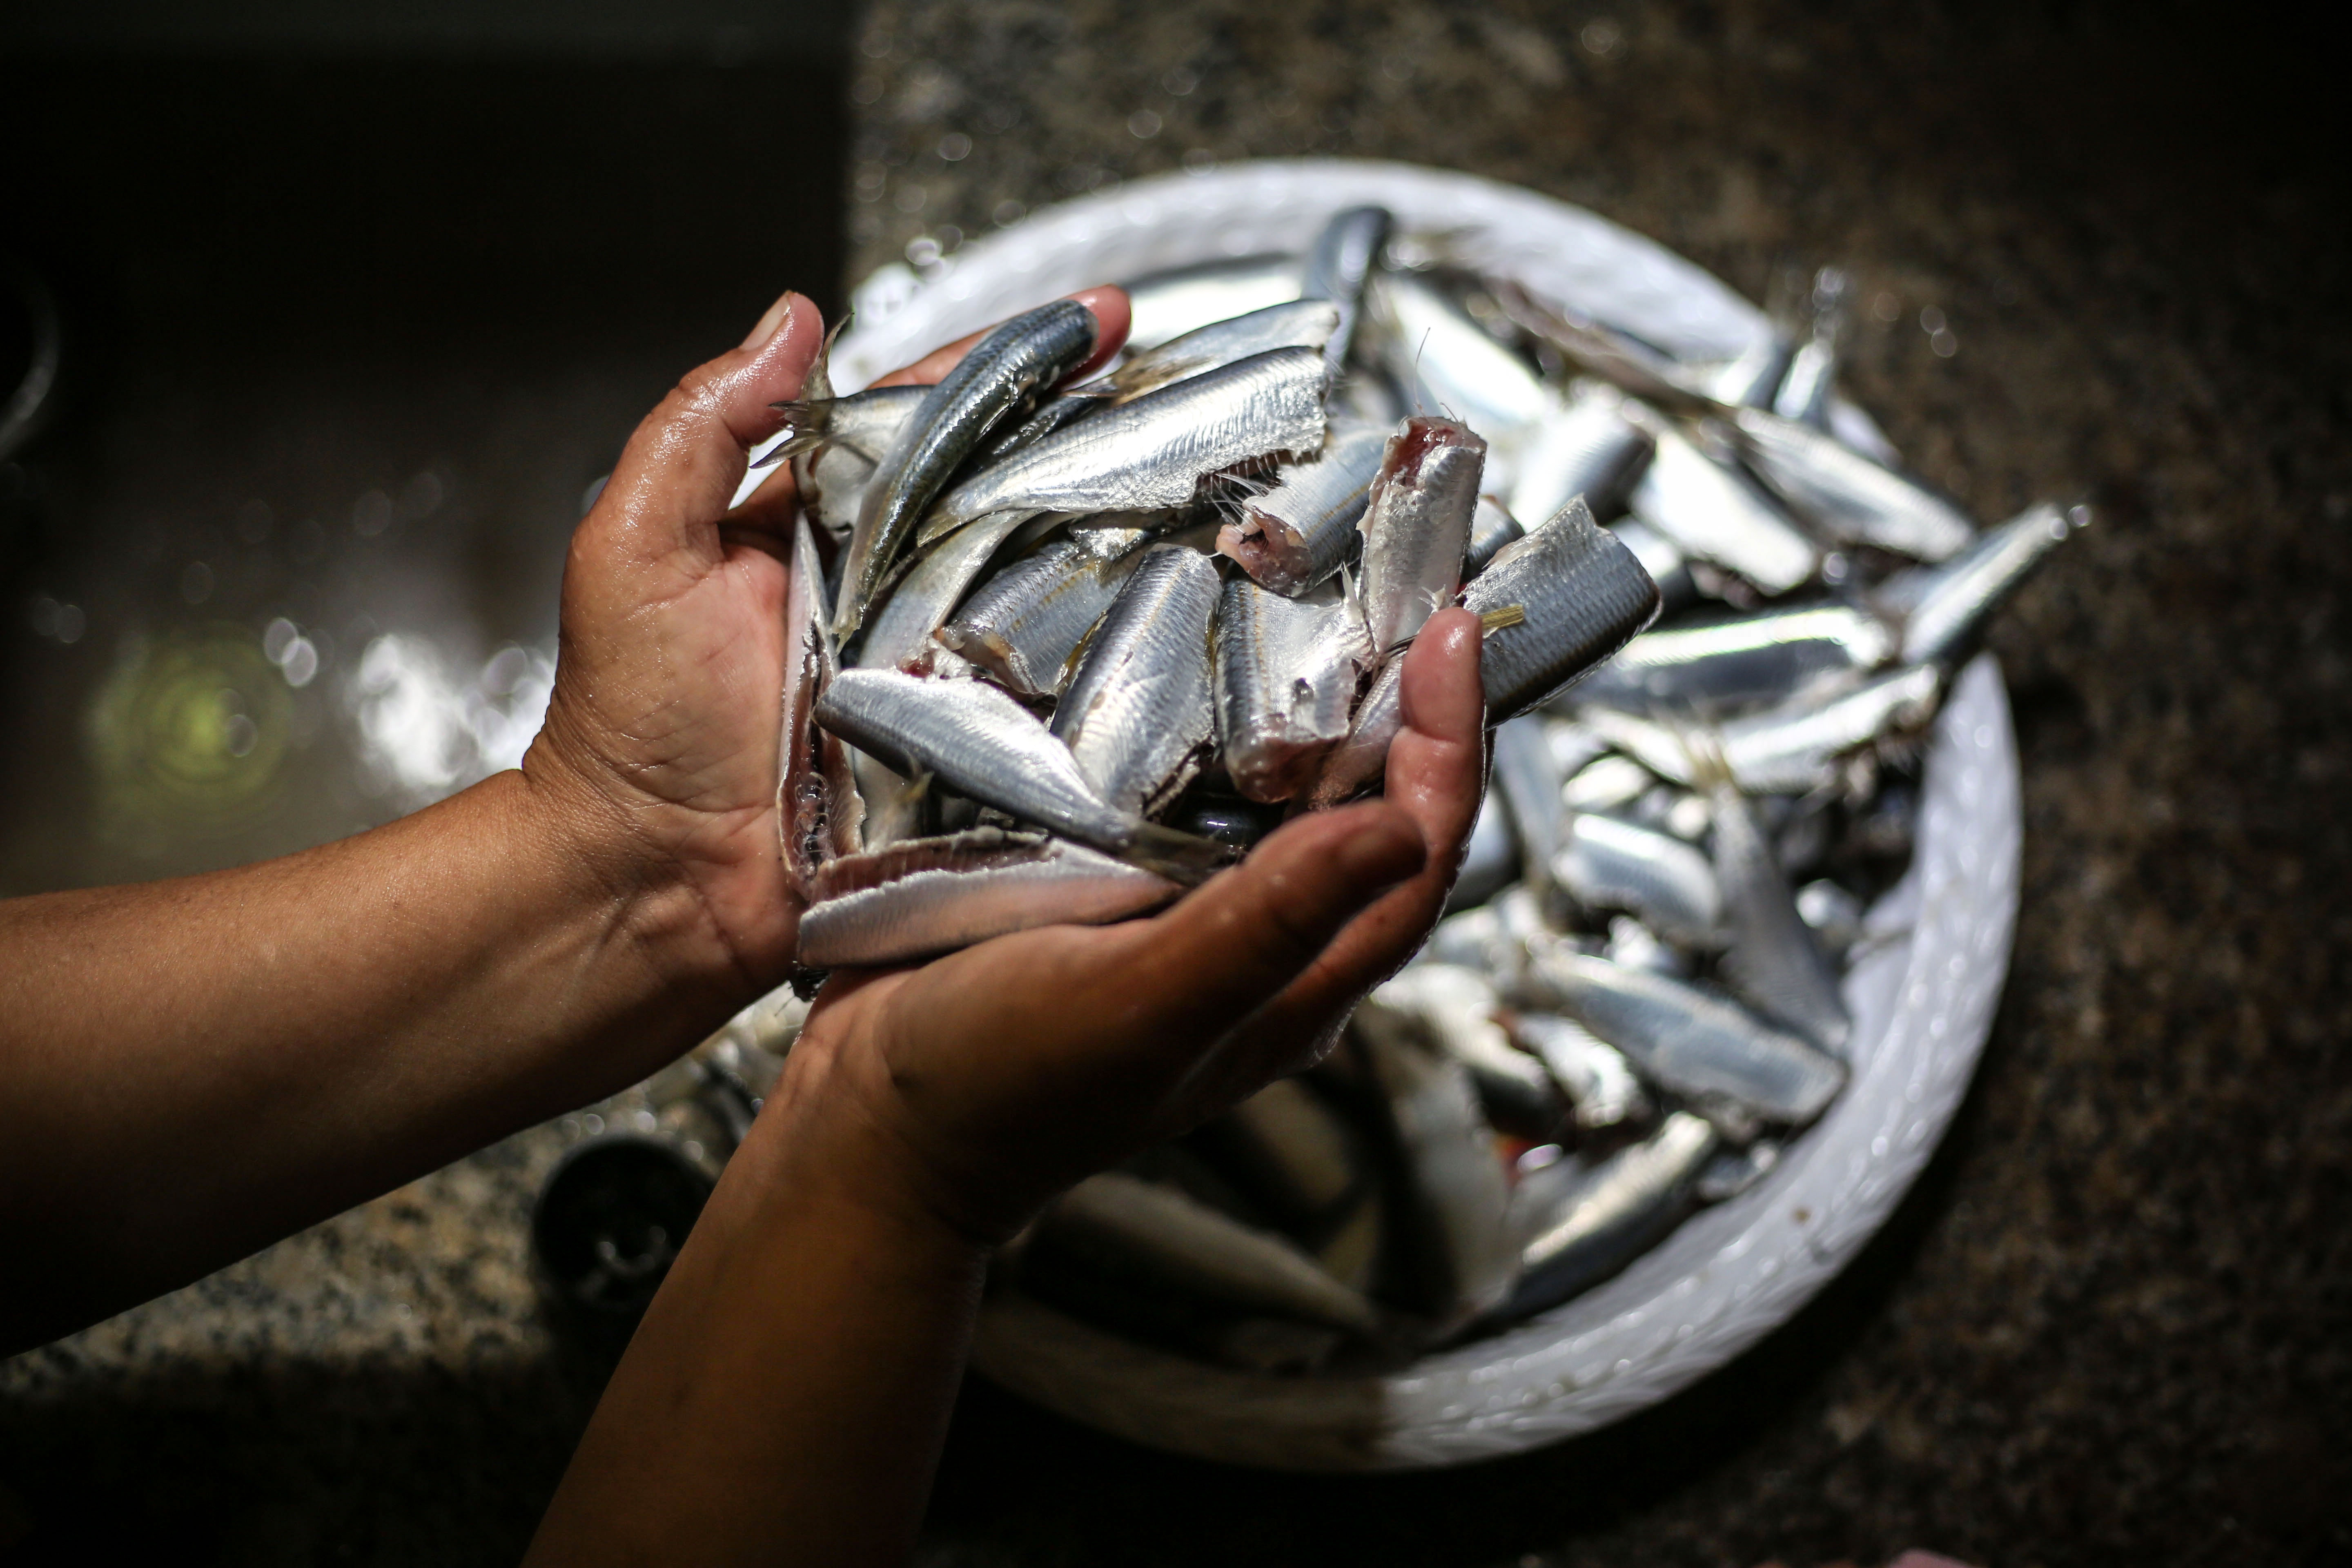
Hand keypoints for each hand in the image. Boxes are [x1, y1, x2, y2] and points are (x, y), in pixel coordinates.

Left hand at [521, 287, 1131, 993]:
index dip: (1009, 361)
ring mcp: (934, 663)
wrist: (654, 881)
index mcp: (819, 524)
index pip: (927, 415)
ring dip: (1116, 533)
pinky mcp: (966, 744)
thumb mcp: (635, 543)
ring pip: (1041, 581)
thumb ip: (703, 424)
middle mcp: (888, 585)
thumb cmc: (626, 725)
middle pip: (1007, 487)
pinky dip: (1102, 660)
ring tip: (1202, 482)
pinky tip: (1169, 618)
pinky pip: (1042, 690)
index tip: (1095, 318)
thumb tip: (788, 319)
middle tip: (1182, 385)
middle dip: (1095, 432)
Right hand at [768, 610, 1487, 1242]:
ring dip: (1299, 698)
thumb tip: (1401, 829)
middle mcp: (1259, 946)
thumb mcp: (1146, 1005)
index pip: (1419, 852)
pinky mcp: (1109, 883)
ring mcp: (1182, 913)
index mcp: (1295, 987)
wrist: (870, 1126)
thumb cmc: (1003, 1090)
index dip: (1452, 741)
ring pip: (1276, 791)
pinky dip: (1195, 717)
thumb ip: (1270, 925)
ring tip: (1305, 592)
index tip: (1449, 630)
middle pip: (1366, 808)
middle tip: (1390, 583)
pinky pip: (1181, 789)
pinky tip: (1175, 652)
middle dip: (1391, 700)